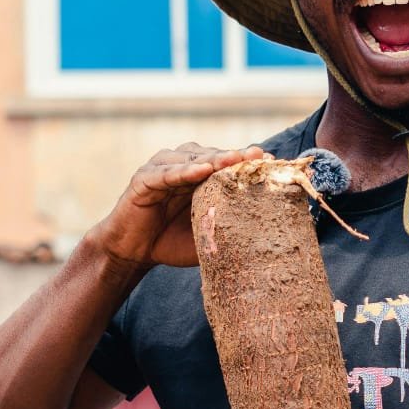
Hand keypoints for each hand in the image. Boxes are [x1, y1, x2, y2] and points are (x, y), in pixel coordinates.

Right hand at [89, 143, 271, 269]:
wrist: (135, 252)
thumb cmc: (173, 242)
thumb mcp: (208, 234)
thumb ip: (229, 226)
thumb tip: (268, 234)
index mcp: (201, 176)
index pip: (228, 164)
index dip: (249, 162)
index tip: (273, 162)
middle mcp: (183, 165)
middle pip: (214, 156)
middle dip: (237, 156)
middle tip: (258, 156)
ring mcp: (163, 169)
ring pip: (192, 159)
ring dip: (214, 158)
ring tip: (234, 160)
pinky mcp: (144, 179)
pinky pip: (166, 173)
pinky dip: (184, 170)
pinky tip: (202, 170)